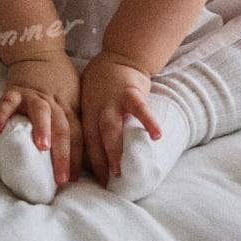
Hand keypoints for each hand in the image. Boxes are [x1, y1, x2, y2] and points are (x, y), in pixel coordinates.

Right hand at [0, 50, 82, 184]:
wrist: (39, 51)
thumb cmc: (59, 79)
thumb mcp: (75, 97)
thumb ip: (77, 119)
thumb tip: (88, 153)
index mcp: (70, 107)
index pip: (78, 135)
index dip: (78, 157)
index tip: (76, 179)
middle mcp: (54, 102)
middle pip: (63, 129)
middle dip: (64, 155)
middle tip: (62, 178)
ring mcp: (34, 95)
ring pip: (41, 112)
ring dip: (42, 129)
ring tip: (42, 147)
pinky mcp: (15, 89)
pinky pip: (7, 101)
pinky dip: (1, 114)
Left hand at [80, 52, 160, 185]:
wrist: (118, 57)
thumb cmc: (102, 84)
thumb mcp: (87, 100)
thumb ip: (90, 122)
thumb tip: (86, 154)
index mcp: (87, 113)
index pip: (83, 141)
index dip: (84, 162)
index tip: (86, 181)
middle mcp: (96, 109)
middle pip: (94, 138)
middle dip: (97, 161)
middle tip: (102, 183)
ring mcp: (112, 101)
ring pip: (110, 127)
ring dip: (113, 149)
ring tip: (119, 169)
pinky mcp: (130, 92)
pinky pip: (139, 108)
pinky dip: (147, 121)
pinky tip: (157, 136)